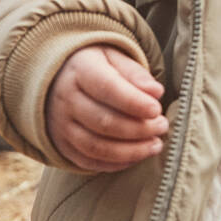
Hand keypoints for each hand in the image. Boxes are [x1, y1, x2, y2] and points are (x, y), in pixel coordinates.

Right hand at [46, 45, 167, 171]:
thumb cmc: (97, 66)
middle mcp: (66, 99)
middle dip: (139, 128)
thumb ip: (135, 73)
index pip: (107, 88)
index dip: (134, 102)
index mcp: (80, 70)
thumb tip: (156, 92)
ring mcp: (61, 125)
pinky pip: (88, 161)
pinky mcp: (62, 145)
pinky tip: (137, 156)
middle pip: (104, 122)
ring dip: (131, 150)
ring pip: (96, 146)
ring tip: (155, 144)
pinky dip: (116, 163)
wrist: (58, 79)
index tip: (157, 109)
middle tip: (162, 125)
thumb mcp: (115, 57)